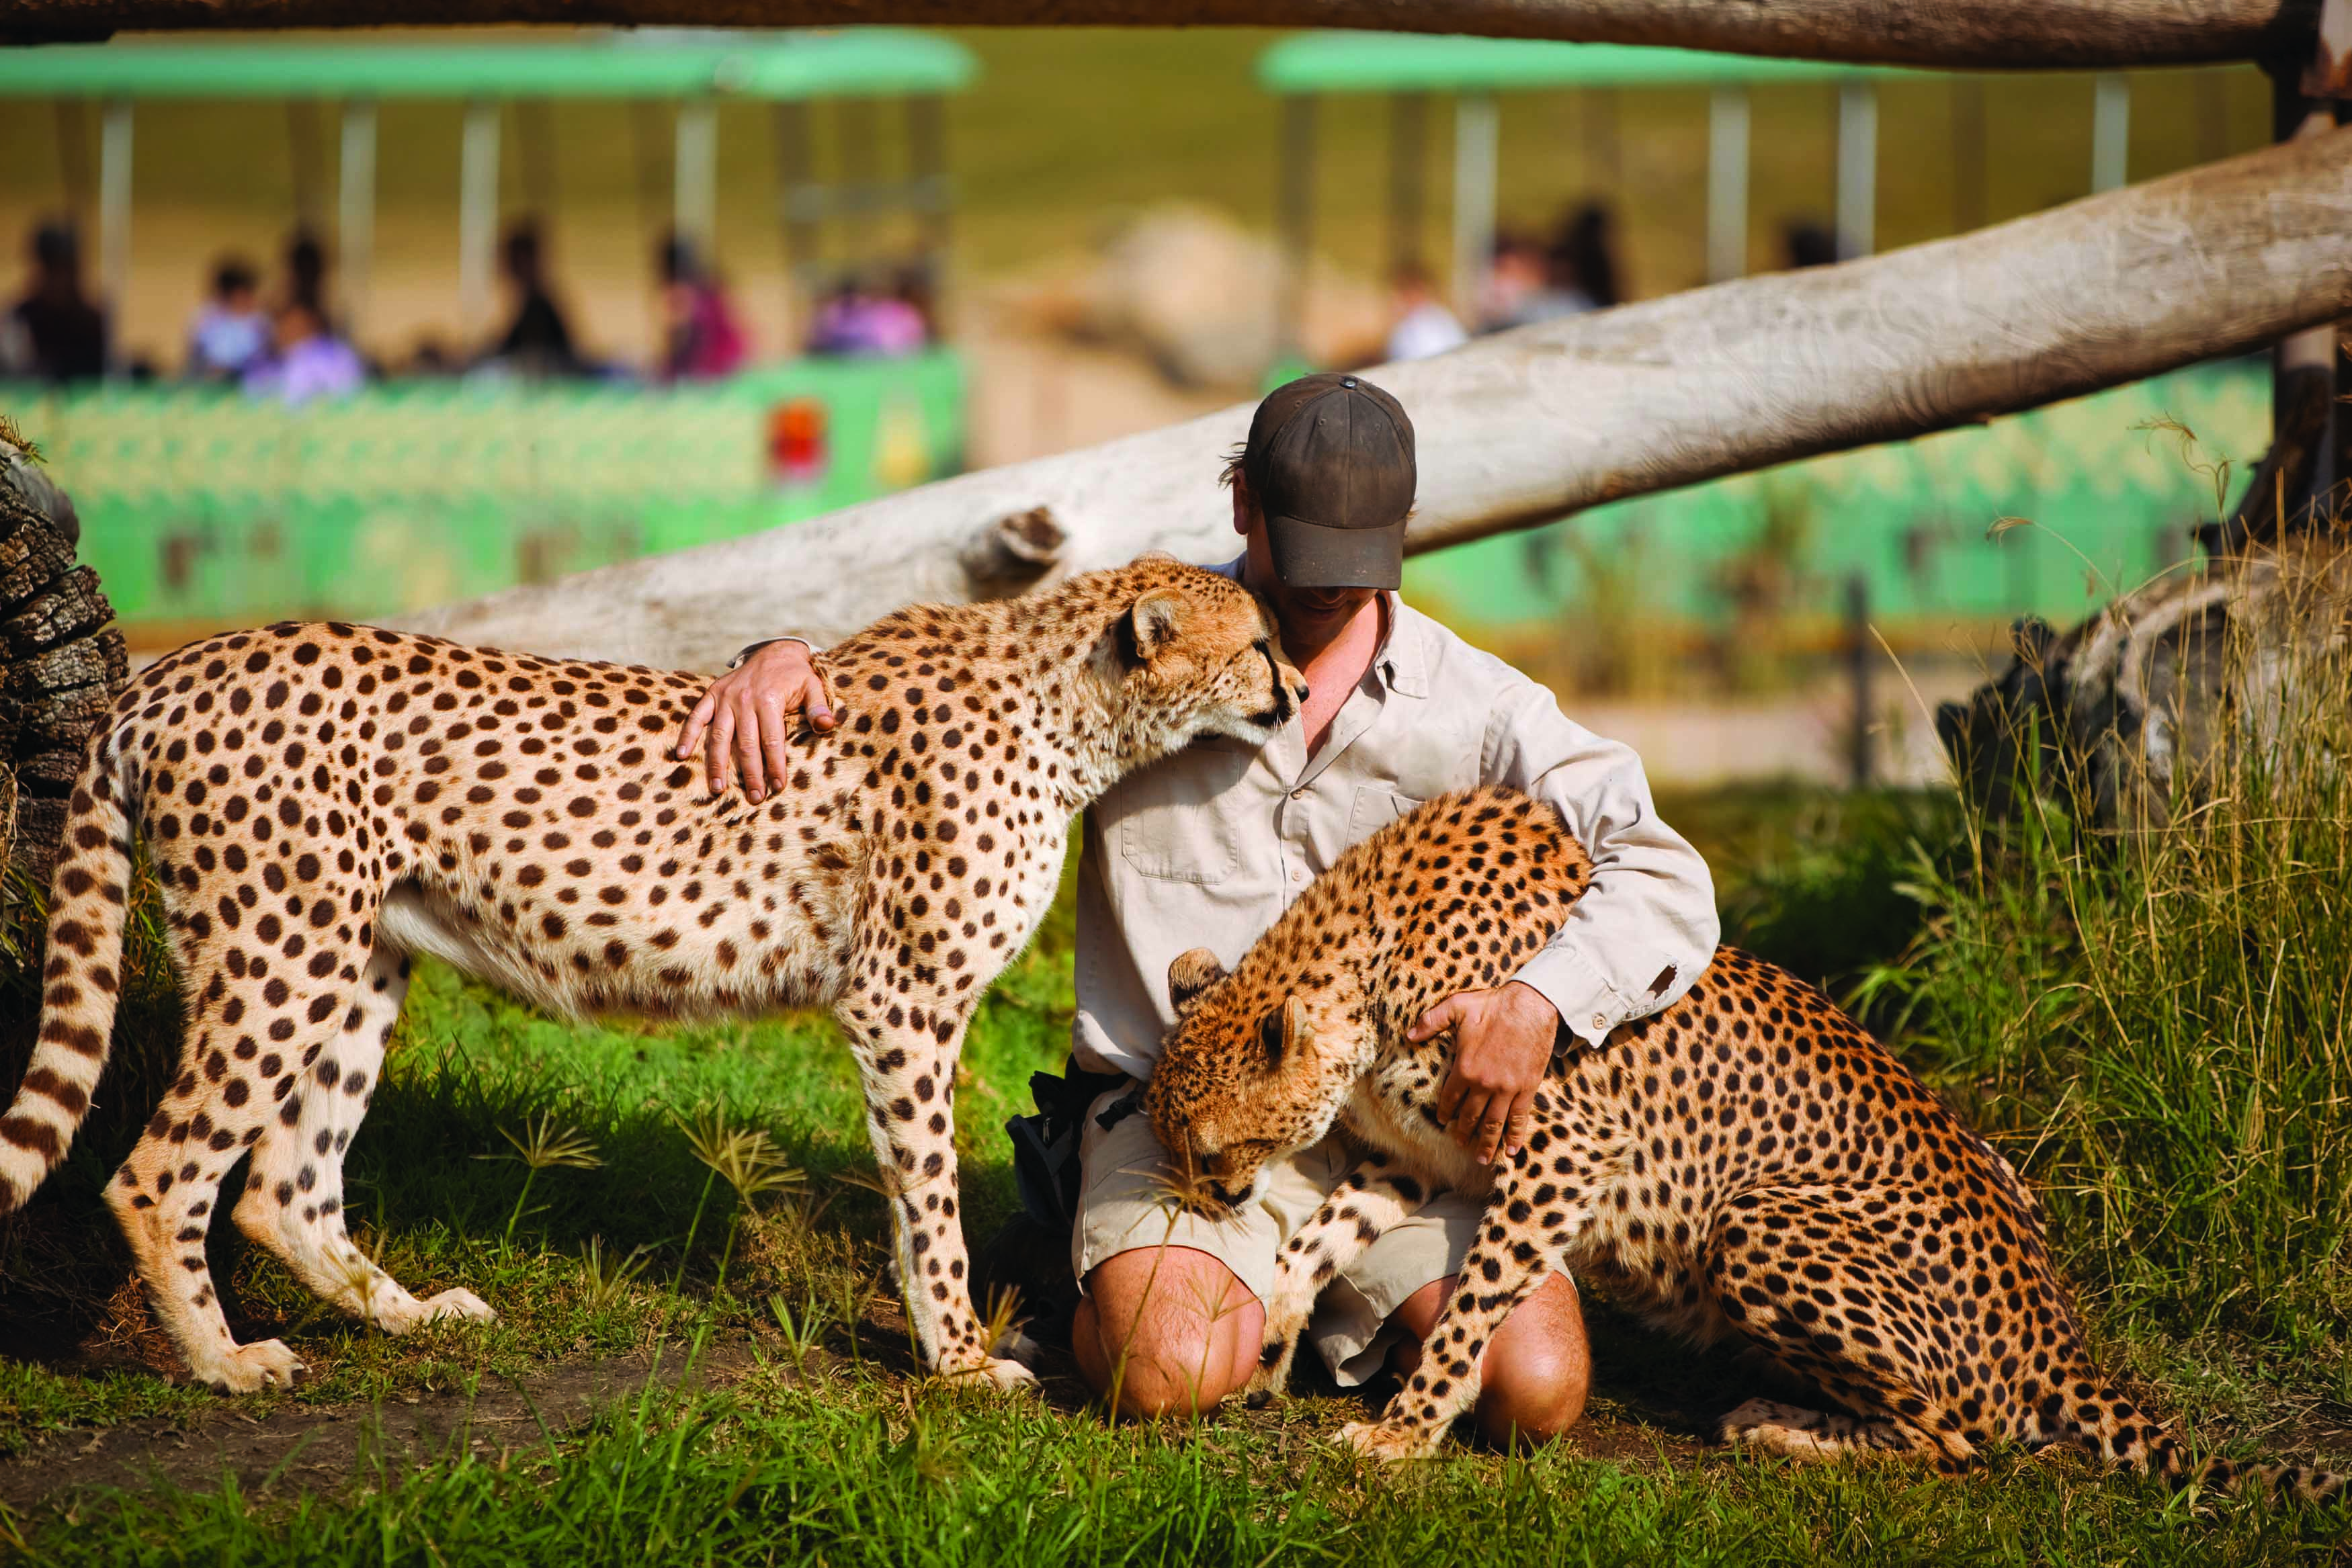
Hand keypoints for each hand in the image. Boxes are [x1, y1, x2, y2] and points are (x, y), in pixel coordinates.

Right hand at [672, 640, 835, 801]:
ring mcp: (726, 697)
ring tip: (718, 789)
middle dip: (750, 773)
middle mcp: (744, 699)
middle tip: (754, 797)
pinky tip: (681, 755)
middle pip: (746, 744)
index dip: (775, 765)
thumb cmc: (796, 676)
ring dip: (717, 764)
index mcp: (769, 699)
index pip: (772, 740)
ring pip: (720, 736)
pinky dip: (688, 734)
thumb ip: (818, 707)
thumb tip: (827, 726)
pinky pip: (696, 716)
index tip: (778, 787)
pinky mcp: (712, 694)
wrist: (775, 651)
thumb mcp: (814, 686)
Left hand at [1414, 981, 1559, 1163]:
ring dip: (1487, 1143)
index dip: (1445, 1112)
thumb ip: (1431, 1021)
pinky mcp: (1526, 1088)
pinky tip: (1511, 1150)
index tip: (1444, 1121)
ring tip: (1481, 1158)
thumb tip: (1409, 1035)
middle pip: (1470, 1116)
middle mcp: (1483, 1084)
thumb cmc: (1493, 1004)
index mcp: (1464, 1068)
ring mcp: (1506, 1089)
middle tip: (1460, 1143)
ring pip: (1494, 1123)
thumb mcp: (1457, 1006)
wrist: (1531, 1005)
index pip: (1450, 1098)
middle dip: (1464, 1133)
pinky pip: (1519, 1118)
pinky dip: (1515, 1135)